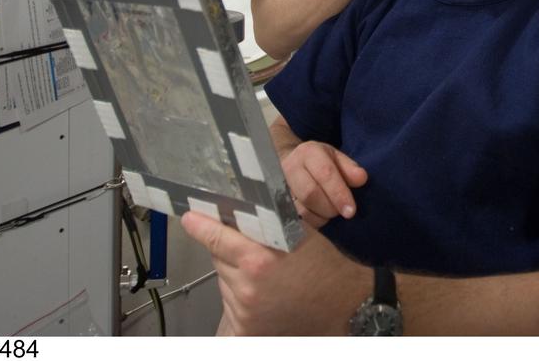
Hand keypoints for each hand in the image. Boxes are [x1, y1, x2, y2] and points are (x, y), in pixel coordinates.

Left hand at [181, 213, 367, 334]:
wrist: (347, 305)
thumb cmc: (327, 267)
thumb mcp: (300, 232)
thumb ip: (267, 221)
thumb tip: (240, 209)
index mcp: (259, 259)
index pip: (216, 238)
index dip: (201, 225)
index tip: (191, 218)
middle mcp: (248, 286)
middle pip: (219, 258)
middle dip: (229, 249)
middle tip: (252, 248)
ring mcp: (246, 310)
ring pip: (225, 281)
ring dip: (236, 274)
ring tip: (265, 274)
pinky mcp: (247, 329)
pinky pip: (230, 308)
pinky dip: (239, 300)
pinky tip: (258, 295)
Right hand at [282, 141, 367, 227]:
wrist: (291, 162)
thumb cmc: (319, 162)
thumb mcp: (336, 158)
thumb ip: (349, 168)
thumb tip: (361, 179)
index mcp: (309, 152)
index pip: (325, 174)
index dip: (339, 193)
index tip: (351, 210)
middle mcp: (291, 167)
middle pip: (310, 194)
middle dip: (330, 207)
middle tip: (342, 211)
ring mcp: (280, 185)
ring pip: (302, 209)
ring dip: (322, 216)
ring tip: (331, 211)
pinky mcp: (277, 202)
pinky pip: (296, 219)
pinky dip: (312, 221)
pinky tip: (319, 215)